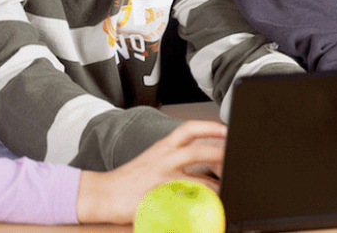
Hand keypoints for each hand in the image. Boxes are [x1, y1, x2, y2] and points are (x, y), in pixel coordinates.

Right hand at [75, 119, 226, 223]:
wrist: (103, 192)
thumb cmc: (131, 178)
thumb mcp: (154, 160)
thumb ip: (179, 160)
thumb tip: (209, 167)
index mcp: (162, 147)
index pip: (189, 129)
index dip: (210, 127)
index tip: (227, 130)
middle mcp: (162, 159)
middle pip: (196, 151)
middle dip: (219, 155)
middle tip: (234, 161)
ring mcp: (160, 180)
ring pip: (194, 179)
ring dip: (215, 186)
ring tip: (227, 190)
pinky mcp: (157, 199)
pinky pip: (183, 203)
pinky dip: (197, 206)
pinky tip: (207, 209)